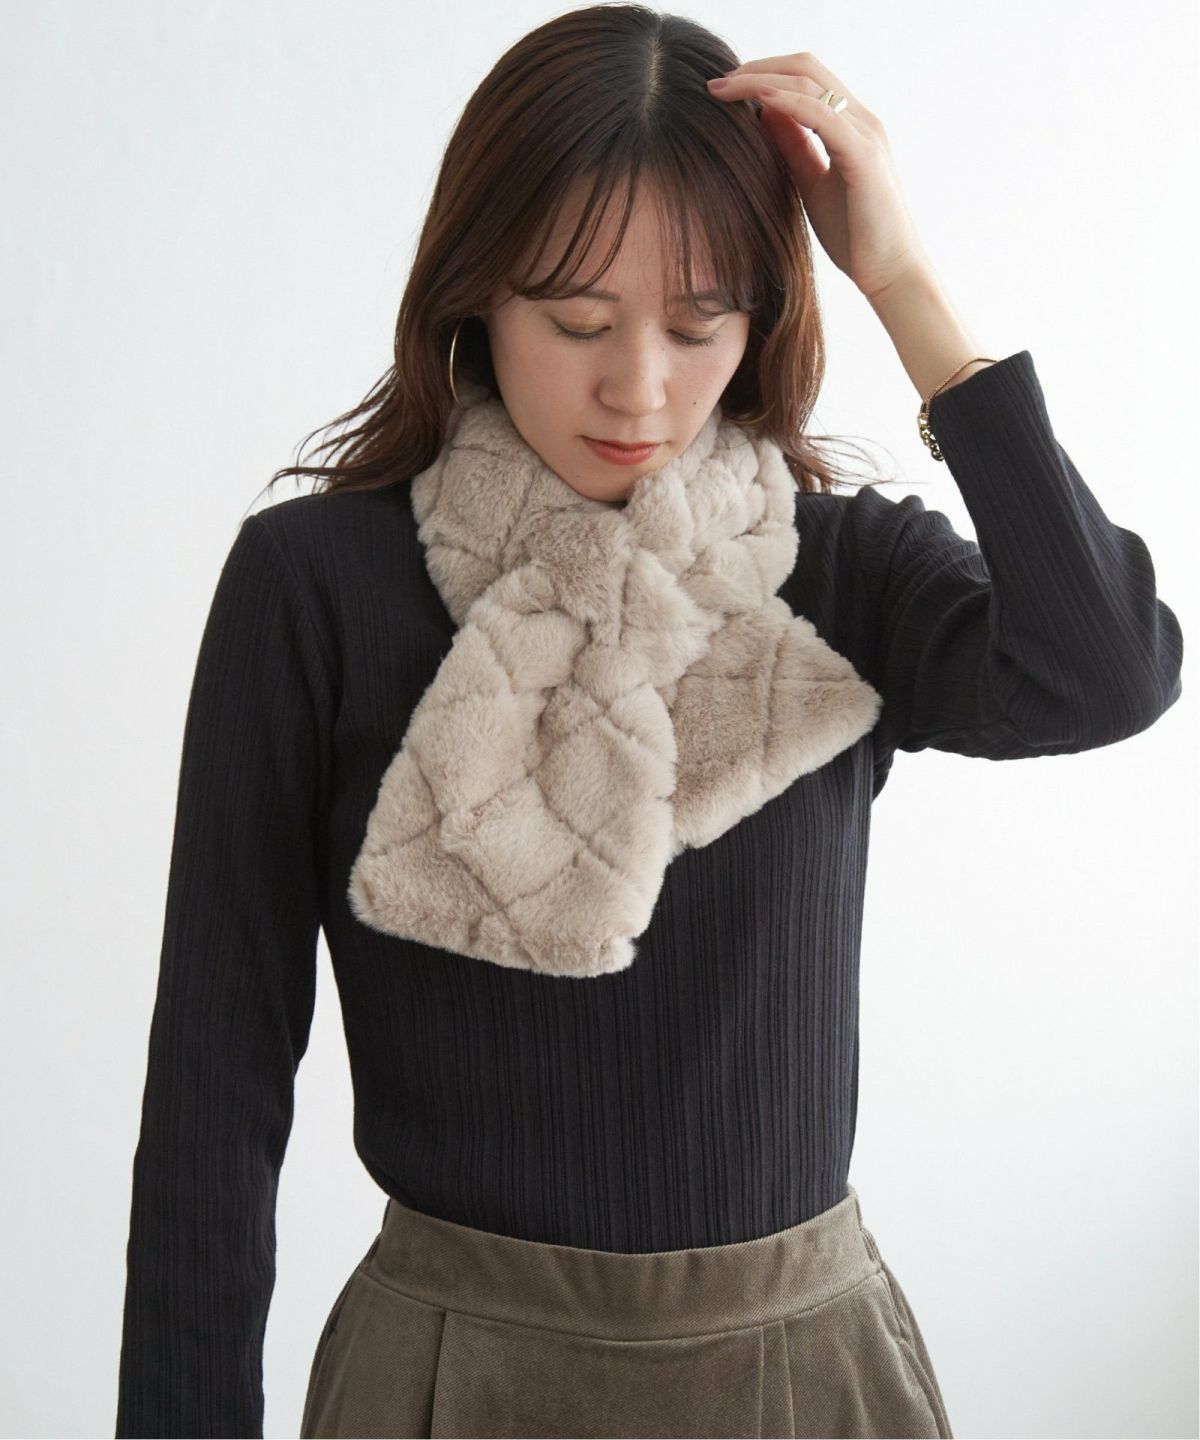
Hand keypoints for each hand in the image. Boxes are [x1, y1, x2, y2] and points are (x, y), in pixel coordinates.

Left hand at [707, 52, 930, 300]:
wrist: (892, 274)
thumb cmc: (856, 237)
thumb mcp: (812, 185)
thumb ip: (793, 149)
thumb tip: (763, 116)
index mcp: (850, 126)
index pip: (805, 78)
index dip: (763, 74)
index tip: (725, 89)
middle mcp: (861, 121)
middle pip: (805, 68)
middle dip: (756, 68)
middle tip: (716, 83)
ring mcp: (865, 134)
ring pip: (810, 84)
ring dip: (761, 80)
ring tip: (723, 89)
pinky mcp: (863, 156)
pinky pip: (821, 115)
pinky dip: (787, 103)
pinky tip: (757, 102)